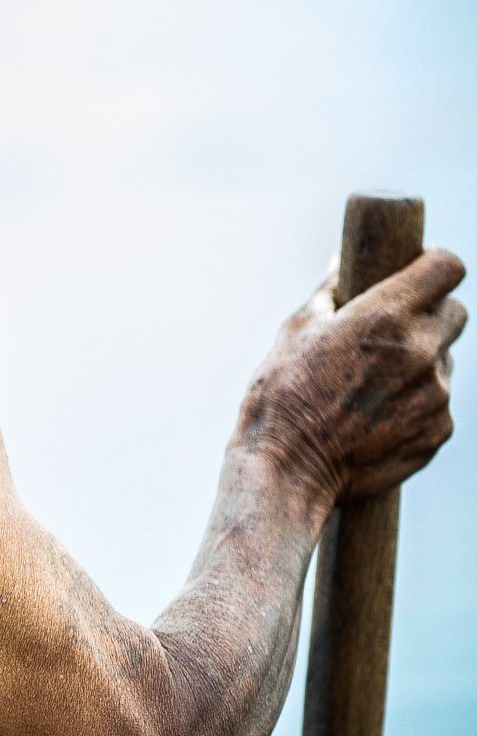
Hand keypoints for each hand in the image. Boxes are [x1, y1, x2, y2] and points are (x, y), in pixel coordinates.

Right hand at [238, 248, 465, 502]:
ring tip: (371, 387)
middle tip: (392, 332)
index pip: (446, 267)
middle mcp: (421, 351)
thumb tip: (341, 265)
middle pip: (455, 313)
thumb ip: (329, 293)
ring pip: (443, 361)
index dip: (433, 265)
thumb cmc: (280, 396)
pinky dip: (415, 404)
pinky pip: (438, 404)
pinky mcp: (439, 430)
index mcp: (385, 316)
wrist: (287, 470)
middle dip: (429, 315)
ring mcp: (436, 394)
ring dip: (419, 364)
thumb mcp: (295, 332)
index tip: (418, 271)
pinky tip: (376, 417)